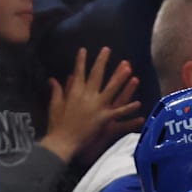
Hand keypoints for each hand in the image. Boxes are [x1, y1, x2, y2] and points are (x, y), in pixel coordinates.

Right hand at [41, 47, 141, 163]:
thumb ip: (57, 91)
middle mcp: (87, 96)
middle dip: (102, 62)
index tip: (84, 50)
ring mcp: (97, 107)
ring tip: (129, 69)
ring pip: (112, 90)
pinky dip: (129, 109)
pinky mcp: (104, 119)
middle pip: (96, 76)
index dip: (81, 61)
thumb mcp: (55, 105)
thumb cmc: (57, 124)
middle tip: (107, 50)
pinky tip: (138, 103)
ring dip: (120, 79)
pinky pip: (119, 113)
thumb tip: (52, 79)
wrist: (63, 141)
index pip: (78, 72)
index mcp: (74, 92)